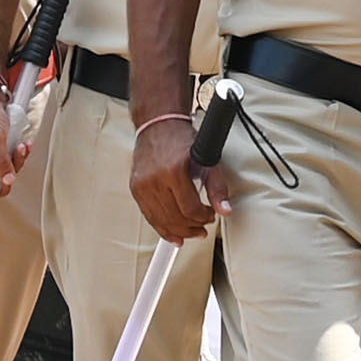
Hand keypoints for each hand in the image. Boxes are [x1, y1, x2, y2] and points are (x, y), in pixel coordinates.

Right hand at [132, 112, 226, 244]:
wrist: (157, 125)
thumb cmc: (180, 140)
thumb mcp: (207, 160)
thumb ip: (217, 187)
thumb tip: (224, 209)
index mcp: (173, 171)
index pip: (189, 208)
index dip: (203, 217)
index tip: (210, 215)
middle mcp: (154, 179)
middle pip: (175, 218)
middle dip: (192, 227)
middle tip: (203, 227)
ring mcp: (142, 185)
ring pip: (161, 220)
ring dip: (178, 231)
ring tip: (190, 232)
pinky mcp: (135, 189)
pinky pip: (149, 216)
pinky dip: (161, 228)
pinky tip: (172, 234)